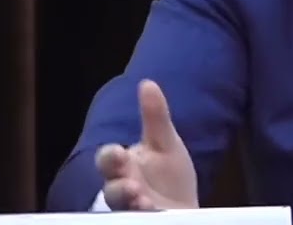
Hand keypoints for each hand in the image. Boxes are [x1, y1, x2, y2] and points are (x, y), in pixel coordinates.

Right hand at [94, 79, 199, 209]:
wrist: (184, 209)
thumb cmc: (168, 175)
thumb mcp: (165, 143)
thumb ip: (155, 116)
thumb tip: (147, 82)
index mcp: (125, 166)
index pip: (108, 160)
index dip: (110, 157)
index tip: (119, 154)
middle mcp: (124, 190)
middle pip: (111, 191)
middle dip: (118, 188)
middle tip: (132, 187)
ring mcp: (133, 211)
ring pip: (122, 210)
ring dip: (131, 206)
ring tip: (145, 203)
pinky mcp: (145, 223)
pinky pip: (139, 222)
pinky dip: (146, 217)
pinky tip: (156, 211)